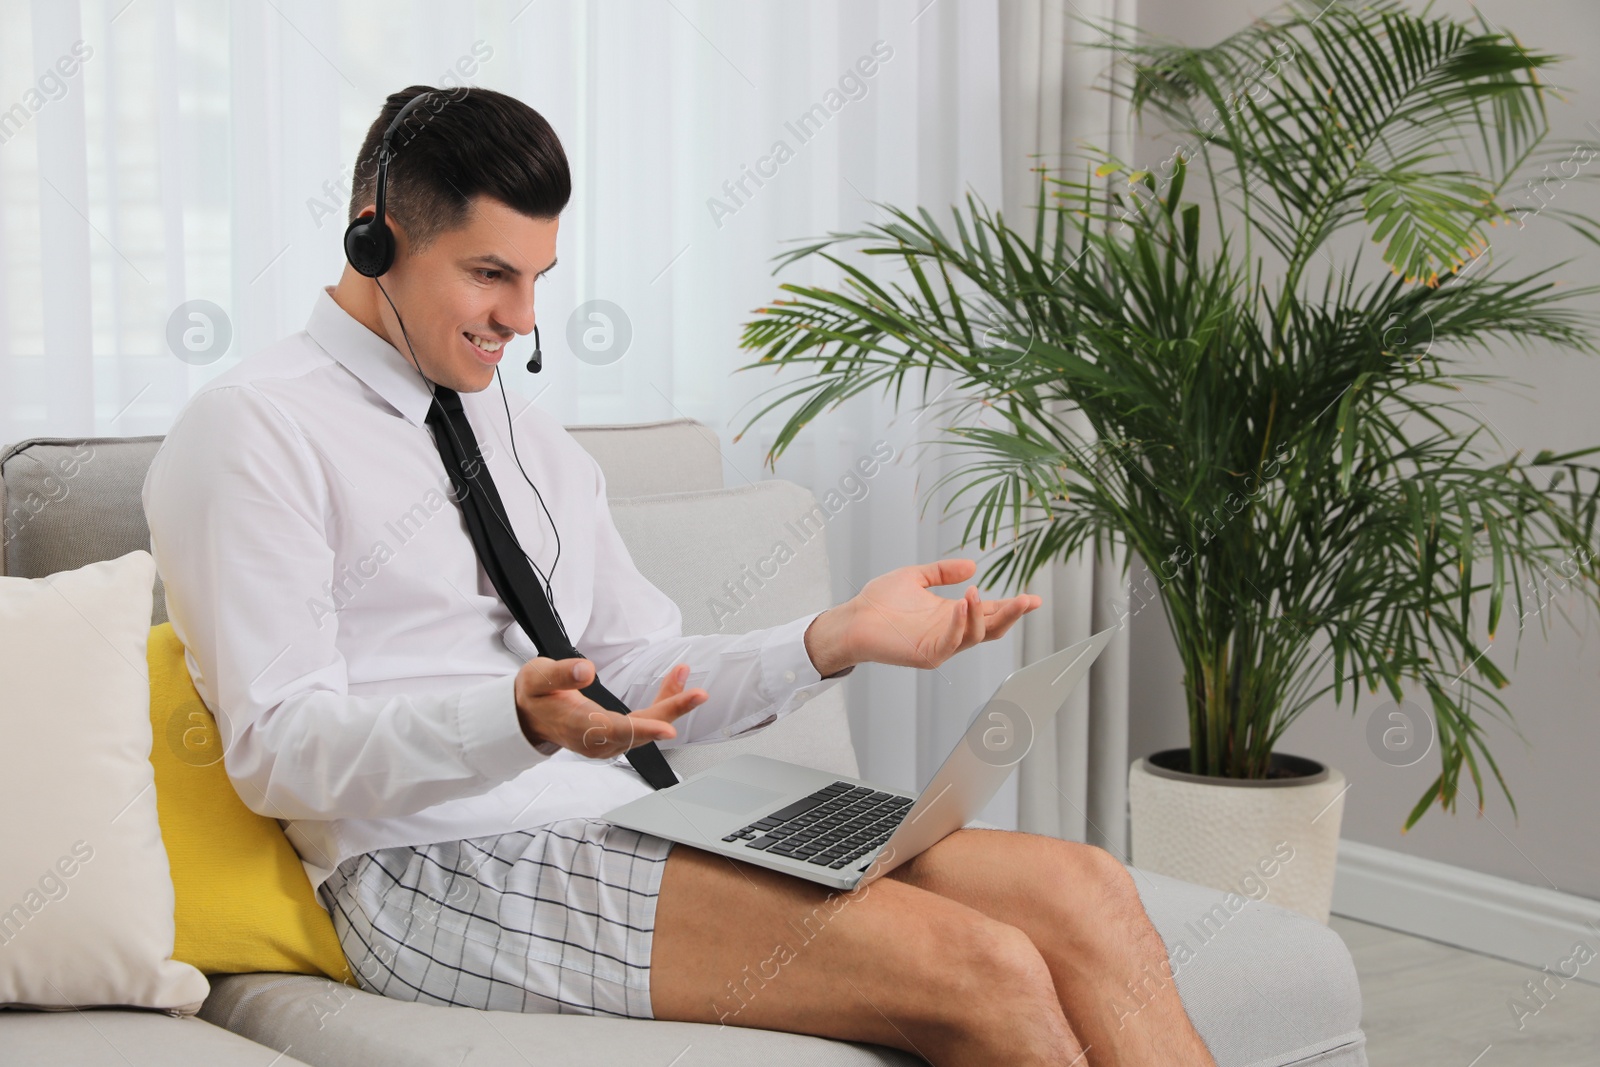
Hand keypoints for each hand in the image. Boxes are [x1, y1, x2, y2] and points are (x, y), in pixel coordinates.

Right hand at [514, 658, 705, 759]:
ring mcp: (608, 741)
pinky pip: (645, 722)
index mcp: (578, 726)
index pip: (616, 730)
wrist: (528, 717)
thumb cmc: (535, 696)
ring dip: (670, 703)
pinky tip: (675, 685)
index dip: (644, 729)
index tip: (668, 728)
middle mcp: (597, 740)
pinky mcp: (617, 737)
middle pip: (641, 730)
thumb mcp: (537, 678)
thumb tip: (585, 670)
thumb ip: (560, 674)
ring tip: (684, 674)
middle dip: (671, 711)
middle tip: (698, 694)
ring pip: (647, 726)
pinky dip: (662, 703)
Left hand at [806, 558, 1042, 673]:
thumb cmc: (878, 602)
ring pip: (977, 636)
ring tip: (977, 594)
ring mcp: (941, 645)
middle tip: (1028, 600)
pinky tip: (963, 604)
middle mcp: (951, 631)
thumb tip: (973, 566)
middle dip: (1012, 615)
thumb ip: (942, 572)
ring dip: (983, 615)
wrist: (852, 619)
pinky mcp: (928, 654)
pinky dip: (961, 624)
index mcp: (951, 615)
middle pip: (992, 628)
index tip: (1034, 598)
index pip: (989, 612)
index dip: (1012, 606)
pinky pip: (952, 642)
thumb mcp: (916, 577)